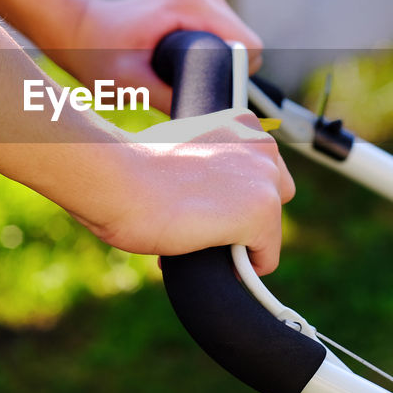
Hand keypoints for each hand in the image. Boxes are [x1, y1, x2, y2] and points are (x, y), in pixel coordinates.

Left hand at [55, 0, 262, 112]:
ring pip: (239, 39)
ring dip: (220, 61)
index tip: (207, 89)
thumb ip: (169, 99)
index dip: (235, 74)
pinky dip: (214, 50)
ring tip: (179, 69)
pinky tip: (185, 58)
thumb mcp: (130, 83)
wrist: (84, 29)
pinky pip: (227, 34)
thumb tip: (210, 118)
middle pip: (246, 43)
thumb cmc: (100, 54)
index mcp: (190, 4)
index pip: (248, 46)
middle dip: (225, 69)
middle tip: (185, 82)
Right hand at [76, 109, 294, 274]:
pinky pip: (266, 259)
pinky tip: (210, 258)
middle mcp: (262, 146)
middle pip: (274, 197)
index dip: (234, 196)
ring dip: (240, 242)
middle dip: (246, 216)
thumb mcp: (181, 150)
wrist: (119, 179)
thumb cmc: (133, 168)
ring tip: (199, 243)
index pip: (260, 170)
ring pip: (270, 230)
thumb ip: (208, 162)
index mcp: (242, 124)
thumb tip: (211, 195)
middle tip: (204, 226)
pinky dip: (241, 269)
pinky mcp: (262, 213)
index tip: (206, 206)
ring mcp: (265, 179)